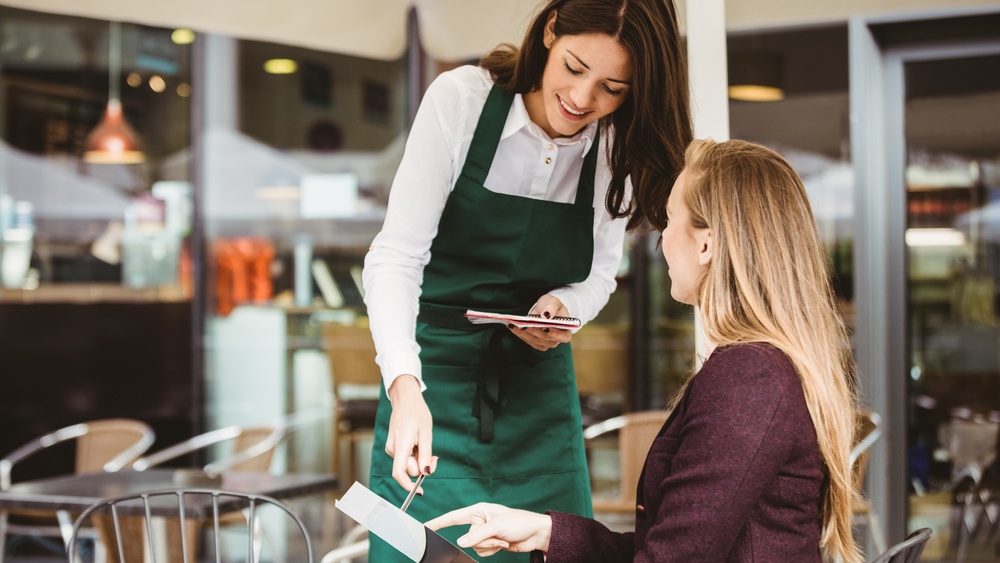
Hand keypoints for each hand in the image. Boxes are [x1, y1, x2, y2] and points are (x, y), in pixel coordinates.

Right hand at [385, 375, 437, 491]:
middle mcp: (392, 449)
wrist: (405, 399)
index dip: (408, 486)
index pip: (399, 473)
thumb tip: (425, 473)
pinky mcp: (393, 446)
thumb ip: (425, 455)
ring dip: (418, 460)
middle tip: (434, 457)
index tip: (420, 491)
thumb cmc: (417, 413)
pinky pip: (405, 458)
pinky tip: (418, 443)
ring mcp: (391, 448)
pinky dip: (414, 455)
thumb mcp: (427, 433)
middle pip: (407, 470)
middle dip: (422, 467)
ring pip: (407, 464)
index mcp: (401, 445)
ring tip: (424, 444)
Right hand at [425, 503, 552, 556]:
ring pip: (475, 547)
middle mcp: (478, 521)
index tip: (425, 526)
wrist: (535, 534)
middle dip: (483, 540)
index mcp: (478, 511)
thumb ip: (476, 535)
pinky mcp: (490, 543)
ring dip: (490, 546)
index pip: (453, 517)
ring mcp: (484, 533)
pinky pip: (483, 552)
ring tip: (503, 539)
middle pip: (467, 538)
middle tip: (498, 535)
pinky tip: (504, 544)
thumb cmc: (518, 522)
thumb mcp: (496, 527)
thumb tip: (460, 542)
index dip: (438, 522)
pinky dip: (493, 550)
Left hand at [508, 294, 573, 350]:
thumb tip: (546, 316)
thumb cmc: (552, 306)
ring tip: (513, 324)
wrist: (545, 309)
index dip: (555, 334)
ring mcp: (546, 343)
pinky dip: (519, 334)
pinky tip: (512, 326)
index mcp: (566, 331)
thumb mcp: (554, 302)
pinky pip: (527, 340)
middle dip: (534, 331)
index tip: (545, 328)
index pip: (564, 337)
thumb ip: (552, 308)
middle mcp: (556, 340)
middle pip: (545, 339)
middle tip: (524, 324)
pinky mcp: (536, 343)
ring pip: (534, 341)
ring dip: (523, 333)